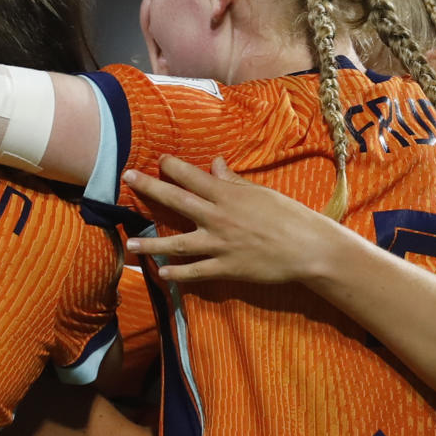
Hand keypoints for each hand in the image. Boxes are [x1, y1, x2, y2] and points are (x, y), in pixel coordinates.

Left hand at [121, 155, 348, 284]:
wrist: (309, 249)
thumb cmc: (288, 216)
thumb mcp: (261, 193)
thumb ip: (233, 181)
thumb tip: (215, 163)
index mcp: (228, 195)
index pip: (191, 176)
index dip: (171, 166)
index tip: (157, 160)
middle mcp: (217, 217)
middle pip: (175, 200)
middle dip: (148, 188)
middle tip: (126, 179)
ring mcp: (219, 245)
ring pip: (176, 243)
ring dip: (150, 243)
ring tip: (129, 243)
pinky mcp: (225, 268)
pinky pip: (194, 272)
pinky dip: (176, 275)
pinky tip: (161, 274)